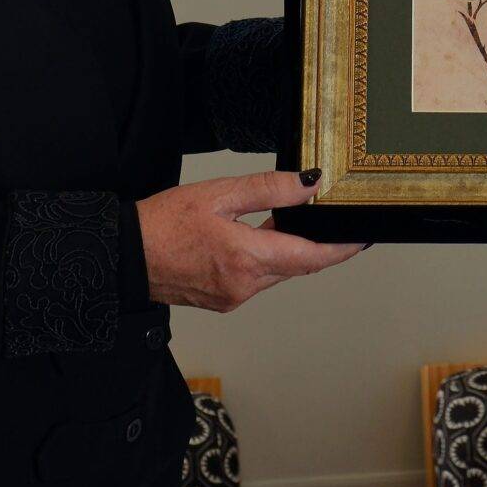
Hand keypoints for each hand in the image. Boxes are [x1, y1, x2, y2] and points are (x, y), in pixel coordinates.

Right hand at [135, 170, 365, 312]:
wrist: (124, 256)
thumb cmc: (163, 224)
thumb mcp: (219, 194)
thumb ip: (269, 190)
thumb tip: (309, 186)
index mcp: (247, 258)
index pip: (311, 257)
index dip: (342, 249)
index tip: (362, 239)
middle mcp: (245, 286)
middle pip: (296, 265)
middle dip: (311, 243)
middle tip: (320, 216)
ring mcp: (233, 297)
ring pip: (276, 272)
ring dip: (283, 249)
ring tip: (278, 220)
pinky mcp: (223, 300)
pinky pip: (256, 279)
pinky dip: (262, 259)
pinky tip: (251, 238)